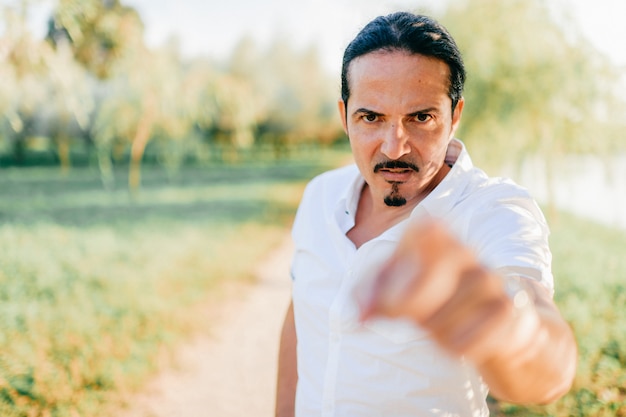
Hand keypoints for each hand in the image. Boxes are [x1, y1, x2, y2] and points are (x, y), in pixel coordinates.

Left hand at [357, 219, 538, 365]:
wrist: (504, 330)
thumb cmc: (441, 302)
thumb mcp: (403, 291)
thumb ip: (372, 294)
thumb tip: (359, 316)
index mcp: (437, 238)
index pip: (422, 230)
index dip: (395, 266)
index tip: (384, 292)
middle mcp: (465, 252)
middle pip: (424, 279)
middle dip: (404, 305)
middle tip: (395, 316)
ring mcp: (489, 280)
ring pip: (442, 317)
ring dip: (434, 332)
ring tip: (443, 326)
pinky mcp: (509, 311)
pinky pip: (466, 340)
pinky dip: (457, 348)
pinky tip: (465, 341)